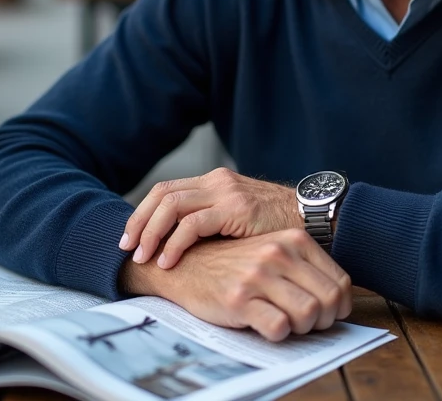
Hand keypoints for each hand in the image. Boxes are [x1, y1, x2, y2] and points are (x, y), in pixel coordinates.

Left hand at [120, 167, 299, 268]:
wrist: (315, 217)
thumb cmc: (278, 226)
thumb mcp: (240, 219)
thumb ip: (214, 223)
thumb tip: (182, 244)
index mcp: (215, 181)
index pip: (166, 190)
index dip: (143, 213)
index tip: (131, 237)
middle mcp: (217, 181)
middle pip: (162, 194)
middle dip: (139, 221)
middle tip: (126, 247)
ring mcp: (226, 192)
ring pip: (171, 206)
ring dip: (151, 232)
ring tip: (143, 256)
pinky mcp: (236, 209)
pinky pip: (193, 223)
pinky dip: (175, 242)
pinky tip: (169, 260)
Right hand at [121, 229, 352, 340]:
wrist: (185, 263)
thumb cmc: (235, 264)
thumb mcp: (273, 253)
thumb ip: (303, 268)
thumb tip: (340, 300)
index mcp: (293, 240)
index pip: (341, 281)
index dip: (341, 306)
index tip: (329, 315)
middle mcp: (278, 254)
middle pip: (330, 300)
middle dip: (325, 321)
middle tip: (308, 325)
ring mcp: (258, 275)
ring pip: (309, 314)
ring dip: (303, 329)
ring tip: (287, 324)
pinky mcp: (238, 298)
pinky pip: (278, 327)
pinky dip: (279, 334)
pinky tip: (267, 327)